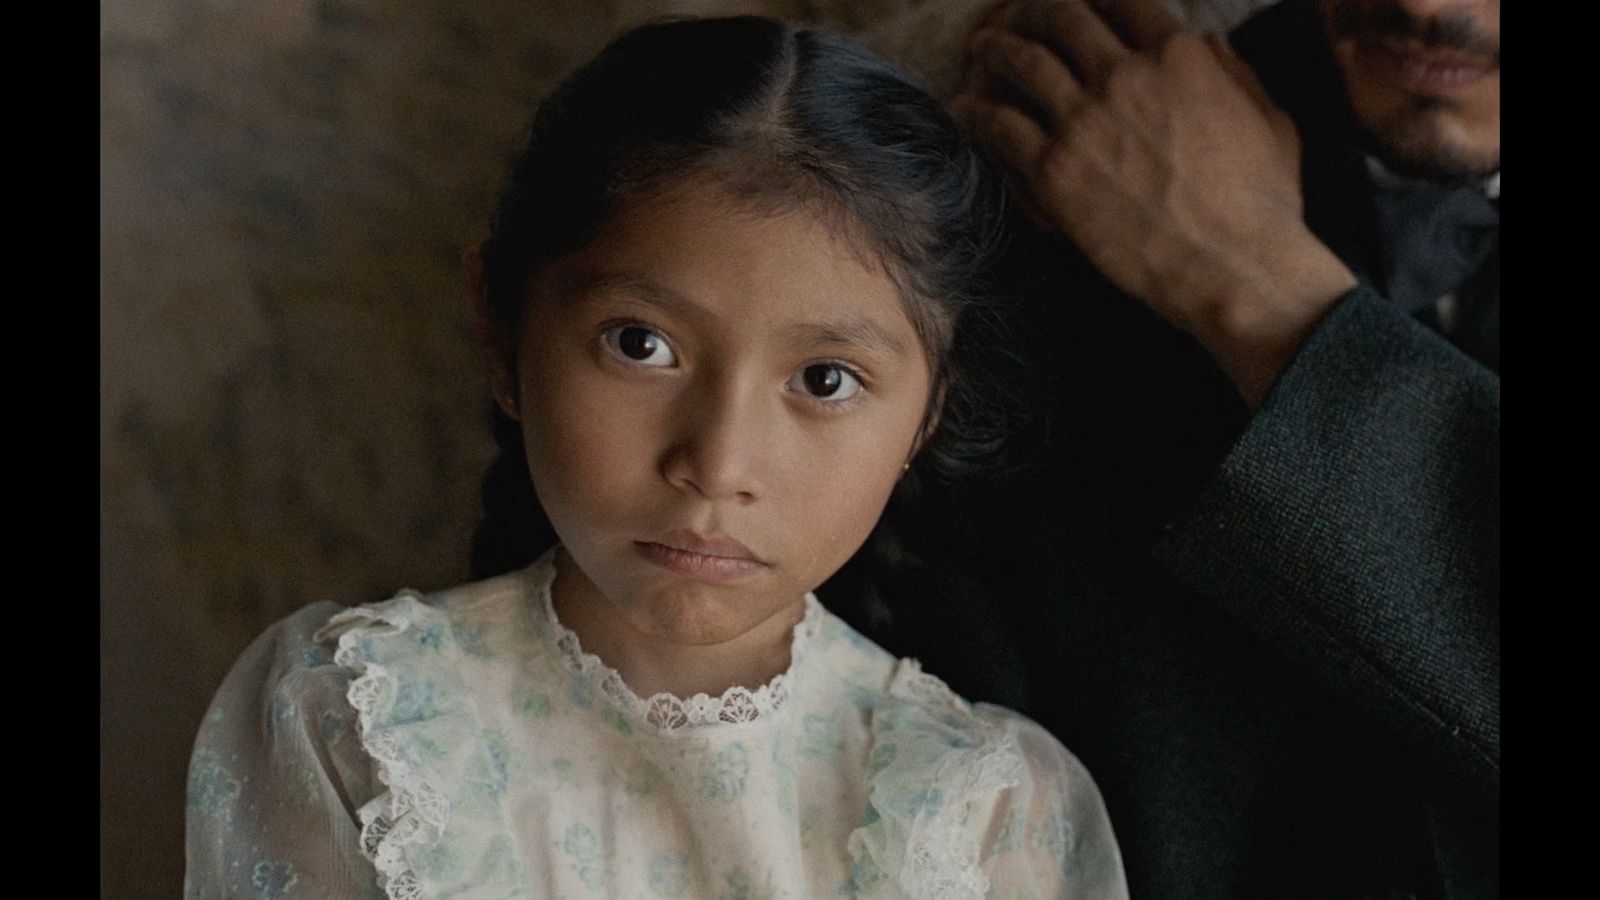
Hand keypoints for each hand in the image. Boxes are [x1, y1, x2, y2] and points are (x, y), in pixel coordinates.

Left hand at [951, 0, 1357, 406]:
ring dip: (996, 49)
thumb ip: (1233, 73)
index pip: (1120, 0)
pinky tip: (966, 106)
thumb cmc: (1262, 202)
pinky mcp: (1054, 170)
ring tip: (981, 48)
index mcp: (1179, 55)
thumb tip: (1209, 44)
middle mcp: (1125, 75)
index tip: (1078, 3)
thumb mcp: (1269, 119)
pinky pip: (1000, 126)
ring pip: (1022, 62)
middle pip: (1062, 18)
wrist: (1232, 264)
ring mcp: (1084, 121)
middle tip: (1018, 16)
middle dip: (1035, 11)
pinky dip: (977, 110)